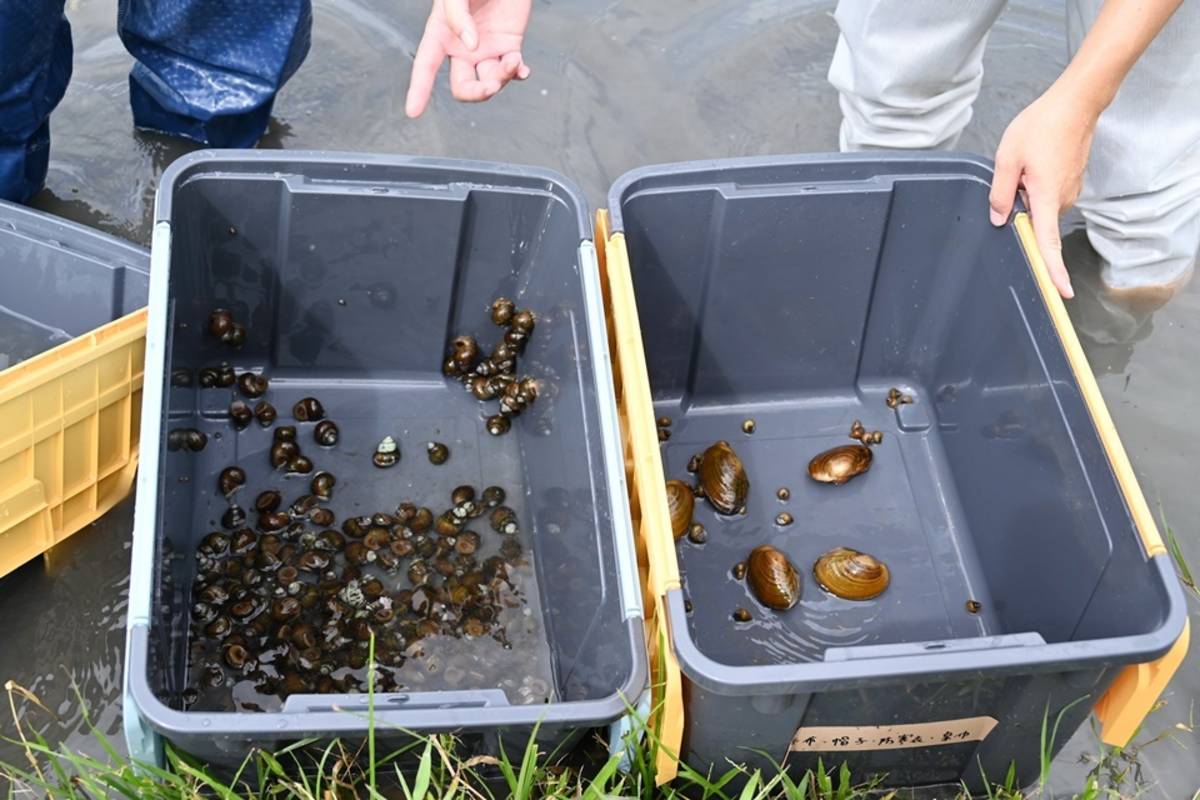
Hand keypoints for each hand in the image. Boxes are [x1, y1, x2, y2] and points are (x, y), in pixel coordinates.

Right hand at [405, 0, 531, 118]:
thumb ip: (456, 17)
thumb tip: (470, 48)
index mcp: (441, 34)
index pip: (426, 66)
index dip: (419, 89)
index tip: (413, 112)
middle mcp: (462, 48)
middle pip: (463, 87)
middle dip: (477, 93)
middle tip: (490, 86)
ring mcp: (486, 49)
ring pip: (490, 81)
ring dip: (503, 78)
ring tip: (513, 61)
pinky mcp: (509, 45)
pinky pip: (512, 71)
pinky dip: (518, 74)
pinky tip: (522, 70)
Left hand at [988, 85, 1100, 298]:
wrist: (1076, 103)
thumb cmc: (1041, 126)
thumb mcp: (1008, 158)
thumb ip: (1000, 192)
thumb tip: (998, 219)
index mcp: (1046, 197)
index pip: (1048, 243)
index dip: (1052, 271)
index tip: (1060, 293)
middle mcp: (1062, 199)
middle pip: (1036, 222)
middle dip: (1019, 209)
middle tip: (1015, 173)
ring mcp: (1069, 191)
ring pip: (1039, 207)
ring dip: (1026, 193)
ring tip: (1024, 163)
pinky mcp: (1069, 183)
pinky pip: (1046, 196)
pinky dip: (1034, 186)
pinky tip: (1032, 163)